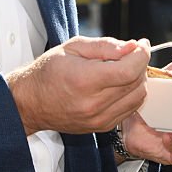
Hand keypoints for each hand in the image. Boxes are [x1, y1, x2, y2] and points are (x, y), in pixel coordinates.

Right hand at [6, 36, 149, 134]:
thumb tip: (133, 47)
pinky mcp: (101, 127)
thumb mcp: (73, 46)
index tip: (141, 44)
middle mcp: (93, 104)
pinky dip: (132, 94)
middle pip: (136, 83)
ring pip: (138, 98)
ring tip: (124, 68)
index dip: (141, 54)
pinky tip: (119, 84)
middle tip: (131, 53)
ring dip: (138, 79)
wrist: (30, 103)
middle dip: (140, 64)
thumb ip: (106, 45)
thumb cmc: (48, 71)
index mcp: (85, 80)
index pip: (129, 70)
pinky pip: (130, 109)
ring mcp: (98, 119)